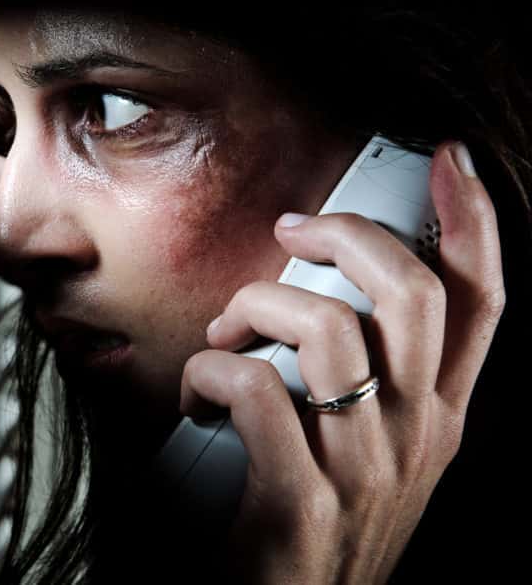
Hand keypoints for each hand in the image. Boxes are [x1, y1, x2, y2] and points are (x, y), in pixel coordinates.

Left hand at [179, 141, 504, 582]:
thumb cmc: (317, 521)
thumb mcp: (370, 450)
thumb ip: (365, 377)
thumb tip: (316, 289)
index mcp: (437, 417)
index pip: (481, 301)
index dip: (474, 220)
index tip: (446, 159)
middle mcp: (415, 436)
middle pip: (411, 292)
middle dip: (346, 236)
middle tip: (291, 232)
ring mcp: (364, 471)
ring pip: (325, 329)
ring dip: (255, 307)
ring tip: (225, 331)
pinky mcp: (301, 502)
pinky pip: (258, 389)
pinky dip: (212, 370)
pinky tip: (200, 393)